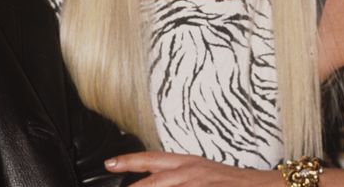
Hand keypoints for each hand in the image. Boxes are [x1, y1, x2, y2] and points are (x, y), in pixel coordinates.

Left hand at [105, 151, 282, 186]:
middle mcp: (190, 173)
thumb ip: (179, 176)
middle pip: (152, 182)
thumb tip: (156, 179)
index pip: (152, 159)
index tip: (109, 164)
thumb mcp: (203, 172)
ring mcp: (198, 185)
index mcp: (188, 163)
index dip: (128, 161)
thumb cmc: (233, 183)